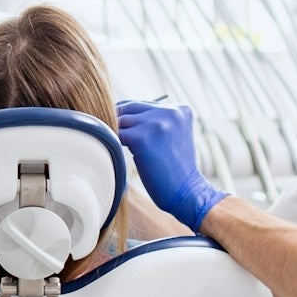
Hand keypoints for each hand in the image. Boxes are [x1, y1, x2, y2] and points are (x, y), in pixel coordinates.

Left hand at [115, 100, 227, 231]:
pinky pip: (116, 133)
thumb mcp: (174, 136)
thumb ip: (158, 122)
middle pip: (130, 107)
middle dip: (118, 121)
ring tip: (112, 146)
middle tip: (109, 136)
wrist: (187, 192)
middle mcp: (170, 111)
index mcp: (180, 110)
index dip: (128, 116)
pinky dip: (111, 142)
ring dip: (114, 132)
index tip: (119, 128)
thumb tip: (125, 114)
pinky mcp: (142, 137)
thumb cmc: (176, 170)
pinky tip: (111, 152)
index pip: (142, 104)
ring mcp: (156, 123)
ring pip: (121, 119)